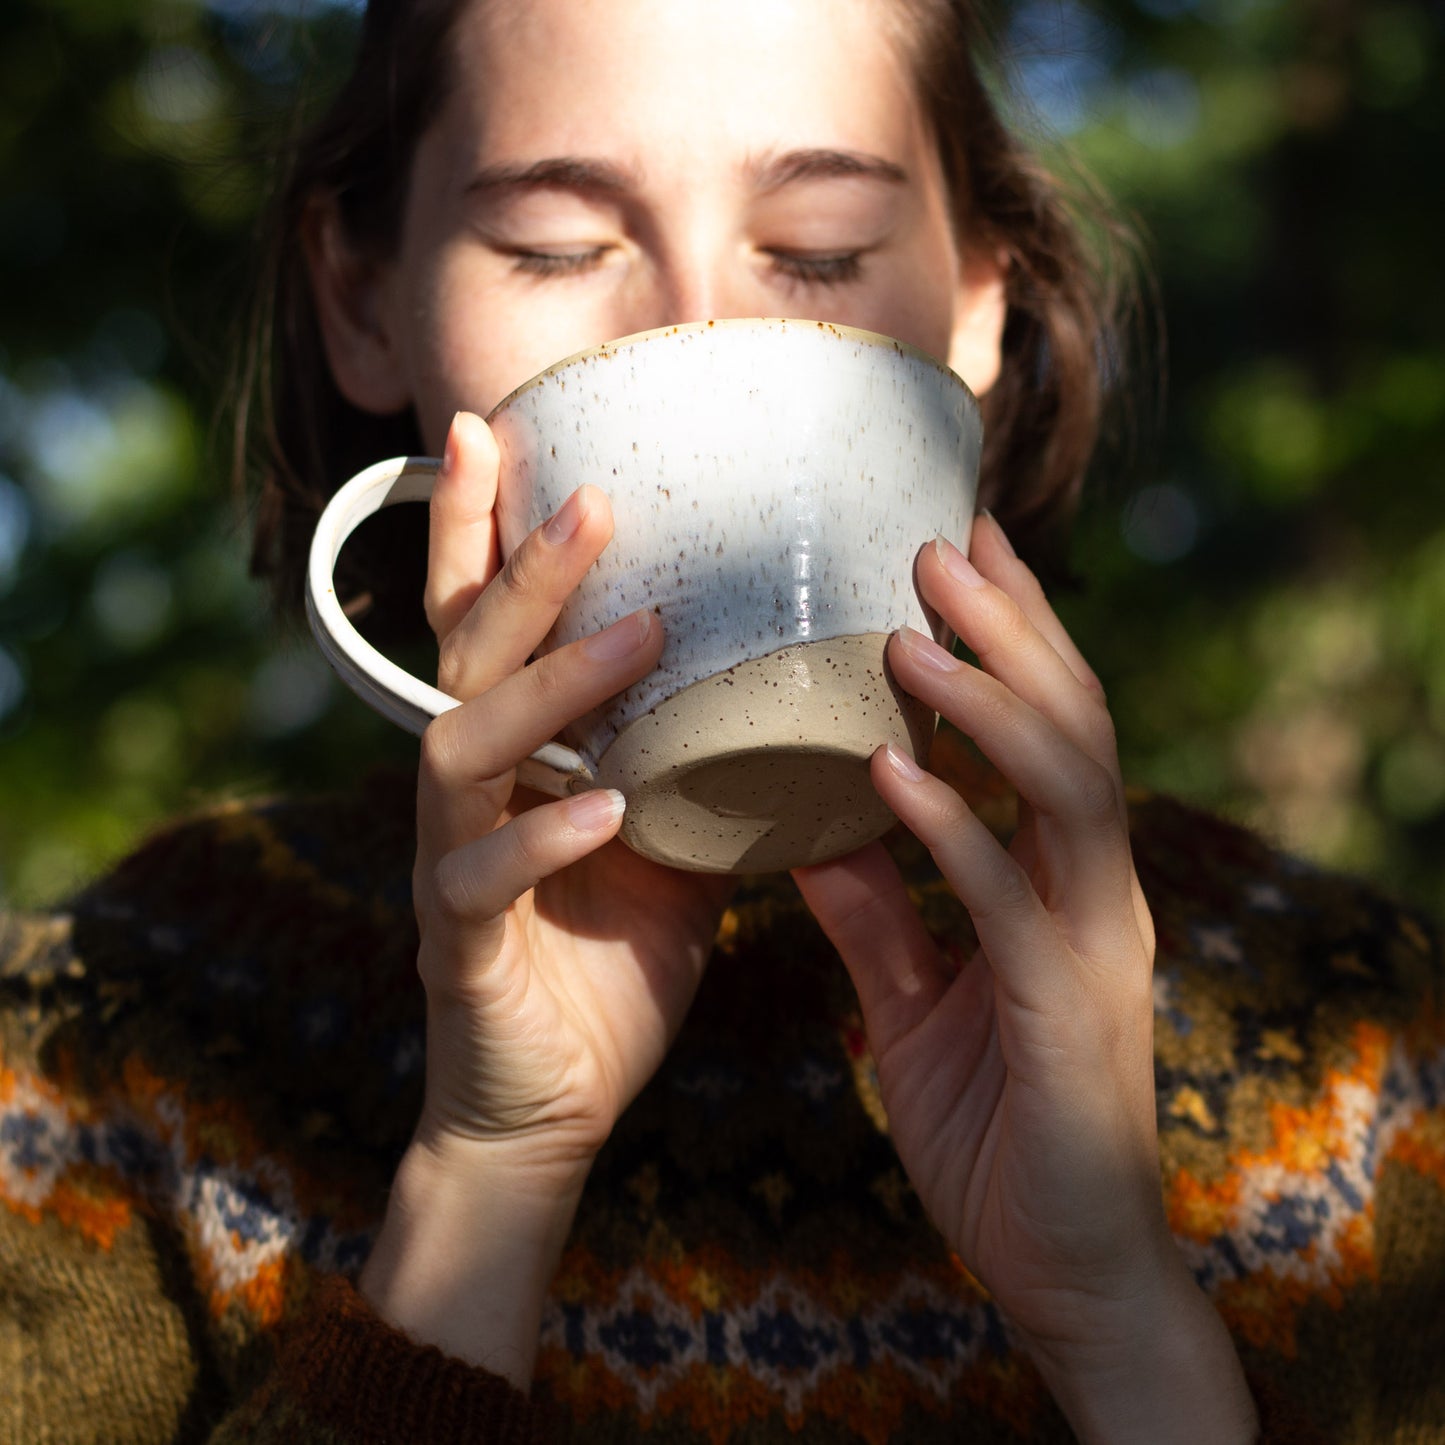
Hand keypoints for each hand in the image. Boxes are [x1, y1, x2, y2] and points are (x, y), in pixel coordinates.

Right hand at [360, 412, 729, 1380]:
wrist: (550, 1102)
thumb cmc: (613, 954)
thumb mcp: (671, 834)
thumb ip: (701, 754)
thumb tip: (801, 671)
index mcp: (514, 754)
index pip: (482, 620)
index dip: (478, 528)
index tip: (498, 429)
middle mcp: (465, 790)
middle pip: (467, 654)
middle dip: (524, 572)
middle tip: (593, 499)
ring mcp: (449, 862)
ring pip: (463, 745)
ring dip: (551, 684)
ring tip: (638, 636)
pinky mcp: (460, 946)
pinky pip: (480, 877)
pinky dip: (544, 836)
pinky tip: (606, 807)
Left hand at [794, 513, 1256, 1442]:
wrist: (1063, 1267)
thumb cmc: (996, 1126)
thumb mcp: (915, 1000)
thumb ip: (875, 912)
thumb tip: (814, 827)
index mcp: (1062, 879)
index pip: (1047, 727)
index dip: (1012, 635)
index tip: (956, 551)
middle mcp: (1094, 889)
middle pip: (1071, 723)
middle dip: (1010, 627)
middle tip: (938, 541)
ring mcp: (1091, 941)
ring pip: (1065, 784)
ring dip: (985, 700)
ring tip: (908, 631)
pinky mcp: (1065, 1008)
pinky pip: (1007, 898)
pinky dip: (951, 828)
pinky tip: (890, 775)